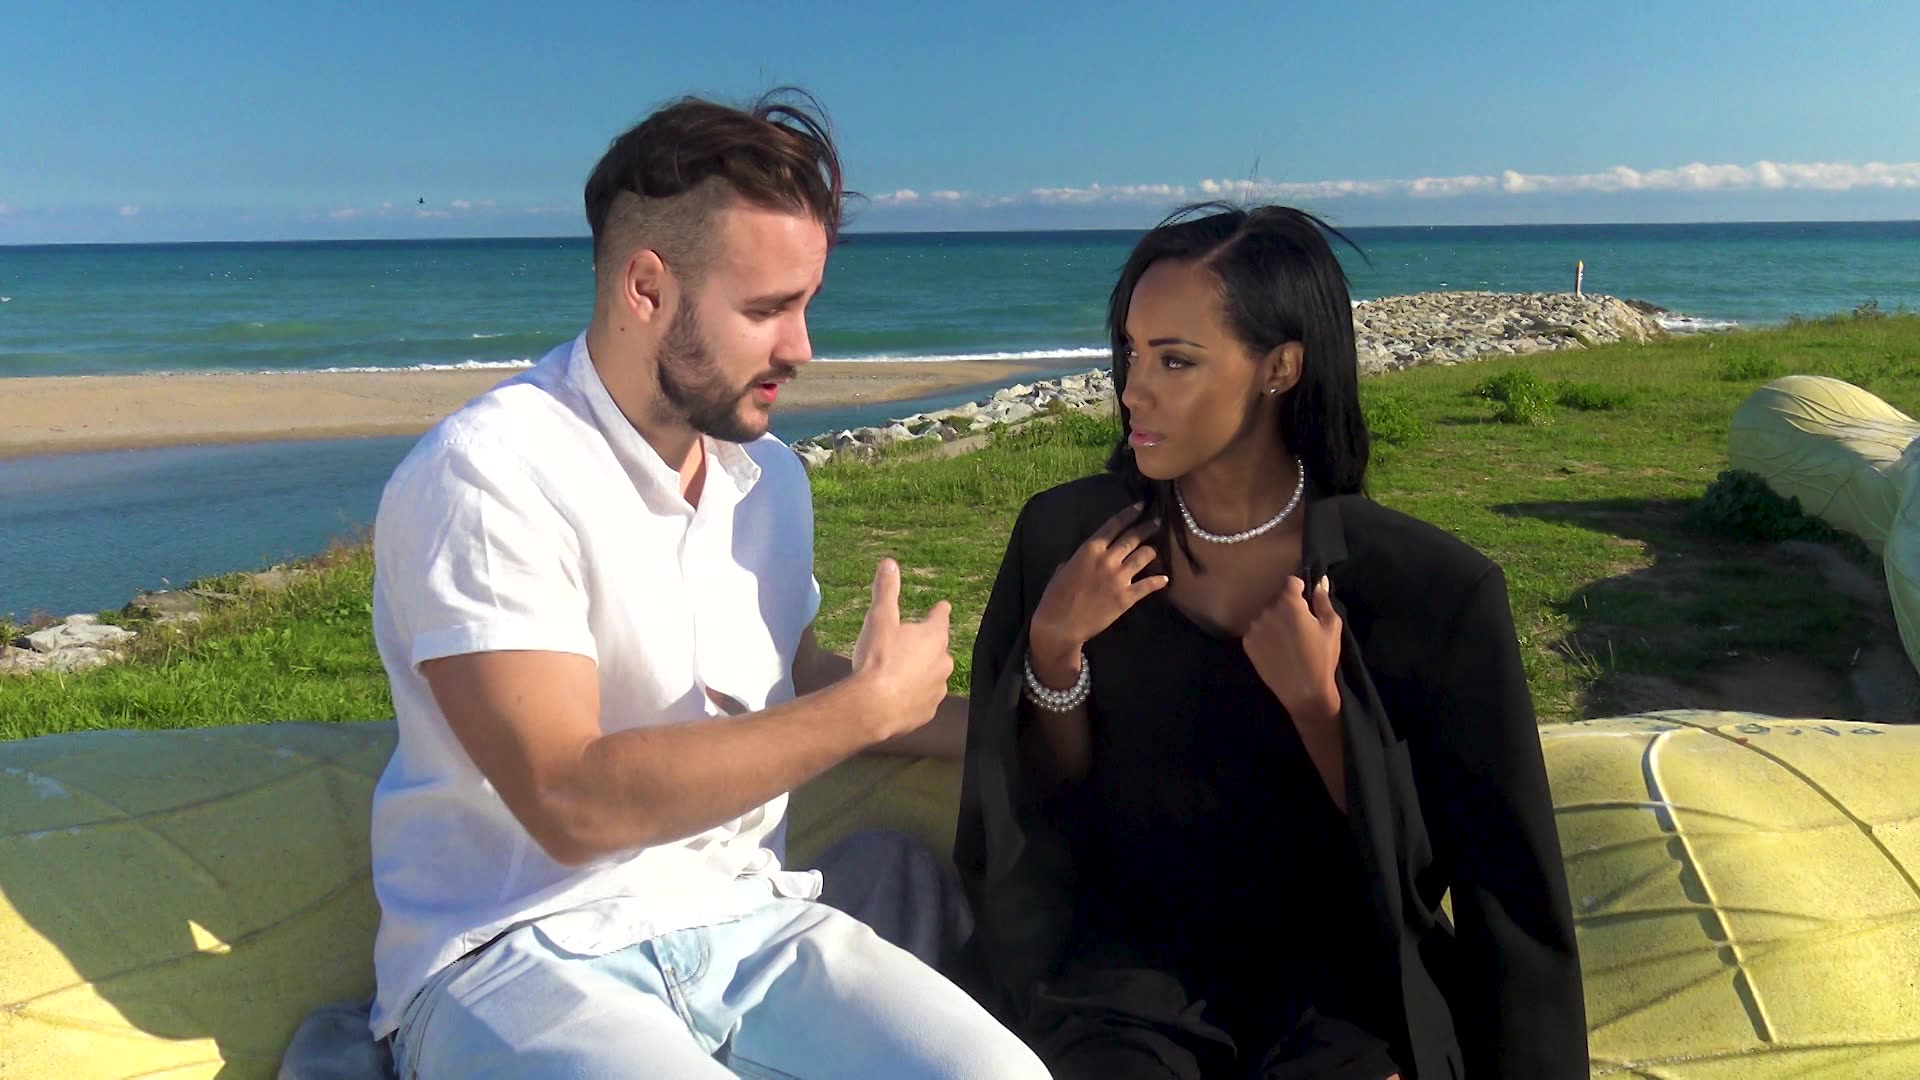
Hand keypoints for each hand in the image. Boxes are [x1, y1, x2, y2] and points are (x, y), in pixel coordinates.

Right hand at [852, 559, 954, 741]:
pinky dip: (913, 696)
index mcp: (934, 637)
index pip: (941, 617)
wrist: (872, 707)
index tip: (942, 606)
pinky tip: (896, 696)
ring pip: (931, 675)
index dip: (939, 611)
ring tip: (896, 674)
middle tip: (903, 646)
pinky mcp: (929, 712)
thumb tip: (889, 563)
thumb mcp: (879, 619)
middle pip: (937, 649)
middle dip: (924, 646)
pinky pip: (923, 699)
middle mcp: (943, 662)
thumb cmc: (877, 658)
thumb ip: (887, 590)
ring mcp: (938, 689)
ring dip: (919, 672)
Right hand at [1028, 503, 1168, 679]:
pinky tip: (1164, 579)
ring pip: (1144, 556)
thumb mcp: (1063, 569)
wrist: (1060, 624)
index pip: (1114, 524)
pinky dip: (1158, 581)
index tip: (1141, 506)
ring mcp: (1119, 578)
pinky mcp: (1127, 597)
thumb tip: (1086, 557)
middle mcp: (1107, 559)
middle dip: (1147, 527)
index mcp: (1090, 549)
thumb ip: (1078, 559)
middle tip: (1157, 522)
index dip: (1130, 513)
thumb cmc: (1055, 596)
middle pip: (1133, 537)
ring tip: (1155, 549)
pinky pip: (1148, 585)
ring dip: (1152, 551)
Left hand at [1243, 574, 1342, 726]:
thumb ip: (1323, 600)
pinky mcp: (1247, 643)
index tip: (1306, 604)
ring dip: (1275, 622)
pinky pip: (1257, 631)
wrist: (1304, 692)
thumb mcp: (1331, 627)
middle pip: (1277, 600)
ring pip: (1266, 616)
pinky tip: (1277, 650)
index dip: (1300, 590)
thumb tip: (1319, 581)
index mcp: (1288, 603)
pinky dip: (1265, 636)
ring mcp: (1254, 627)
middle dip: (1288, 608)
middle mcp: (1267, 611)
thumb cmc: (1322, 657)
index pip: (1291, 582)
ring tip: (1288, 642)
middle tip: (1300, 628)